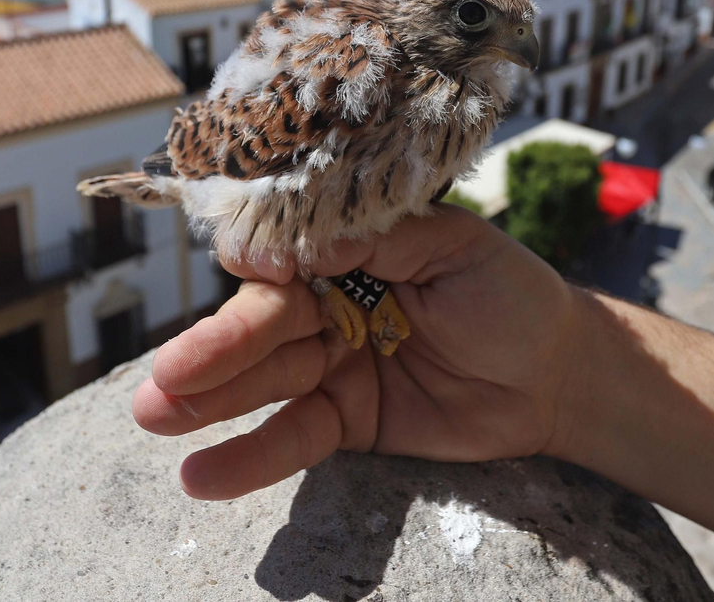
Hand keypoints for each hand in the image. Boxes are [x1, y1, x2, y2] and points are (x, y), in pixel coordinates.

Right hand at [131, 204, 583, 498]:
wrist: (558, 375)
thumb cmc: (511, 293)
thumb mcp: (456, 247)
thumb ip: (382, 240)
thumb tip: (302, 242)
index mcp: (349, 247)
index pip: (284, 250)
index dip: (262, 262)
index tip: (248, 270)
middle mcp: (326, 301)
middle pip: (261, 323)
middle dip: (212, 350)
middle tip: (164, 377)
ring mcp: (331, 362)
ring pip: (263, 381)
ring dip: (206, 402)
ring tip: (154, 417)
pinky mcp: (345, 420)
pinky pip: (292, 437)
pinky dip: (247, 456)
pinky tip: (200, 474)